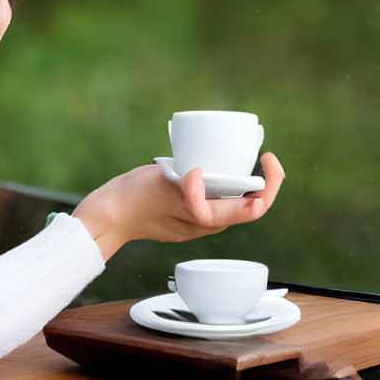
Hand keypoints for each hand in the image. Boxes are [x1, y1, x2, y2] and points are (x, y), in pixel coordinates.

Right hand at [73, 153, 285, 260]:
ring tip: (253, 159)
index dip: (270, 185)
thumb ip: (186, 192)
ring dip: (247, 182)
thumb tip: (198, 178)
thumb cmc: (135, 201)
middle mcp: (208, 224)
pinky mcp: (189, 211)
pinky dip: (226, 182)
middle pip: (250, 205)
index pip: (254, 210)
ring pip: (234, 201)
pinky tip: (225, 166)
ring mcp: (198, 219)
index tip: (265, 160)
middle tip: (266, 156)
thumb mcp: (164, 191)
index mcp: (207, 220)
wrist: (109, 214)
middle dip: (265, 182)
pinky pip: (217, 198)